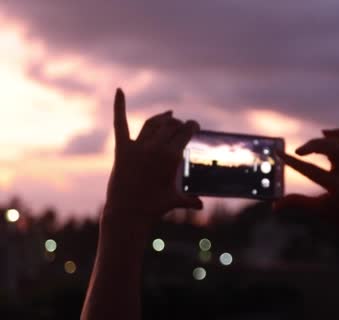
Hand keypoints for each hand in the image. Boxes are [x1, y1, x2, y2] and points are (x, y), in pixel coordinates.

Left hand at [104, 88, 201, 228]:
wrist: (128, 213)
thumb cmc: (155, 207)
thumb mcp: (175, 200)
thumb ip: (190, 200)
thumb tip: (201, 206)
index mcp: (172, 156)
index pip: (185, 132)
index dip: (192, 126)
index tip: (194, 126)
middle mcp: (156, 147)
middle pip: (171, 126)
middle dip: (179, 124)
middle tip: (182, 126)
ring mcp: (138, 146)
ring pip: (153, 123)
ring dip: (163, 118)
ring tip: (169, 117)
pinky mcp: (122, 149)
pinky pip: (121, 123)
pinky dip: (120, 106)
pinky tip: (119, 90)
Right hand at [274, 129, 338, 228]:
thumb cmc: (338, 213)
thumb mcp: (317, 210)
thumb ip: (297, 203)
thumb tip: (275, 206)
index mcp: (335, 186)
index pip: (312, 171)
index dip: (293, 162)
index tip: (279, 154)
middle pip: (333, 150)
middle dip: (313, 146)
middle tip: (298, 152)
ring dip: (320, 141)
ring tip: (305, 149)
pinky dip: (337, 134)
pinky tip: (324, 133)